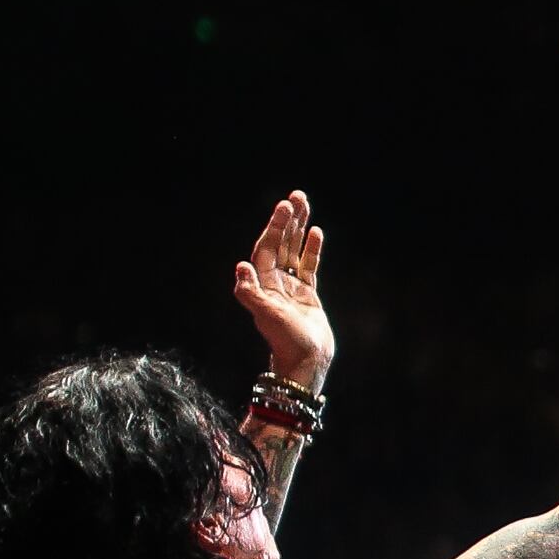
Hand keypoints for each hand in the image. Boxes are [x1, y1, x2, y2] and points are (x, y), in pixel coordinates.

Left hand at [230, 189, 332, 384]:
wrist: (306, 361)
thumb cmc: (285, 341)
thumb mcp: (266, 316)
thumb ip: (250, 292)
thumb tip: (241, 266)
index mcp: (263, 282)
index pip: (268, 247)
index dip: (275, 227)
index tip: (284, 207)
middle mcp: (274, 281)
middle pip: (281, 243)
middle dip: (288, 220)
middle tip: (296, 196)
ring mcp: (291, 286)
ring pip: (294, 249)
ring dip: (299, 228)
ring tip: (306, 205)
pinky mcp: (307, 294)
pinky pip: (308, 265)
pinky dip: (312, 249)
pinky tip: (316, 232)